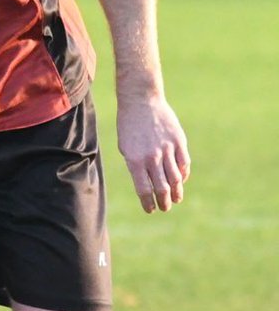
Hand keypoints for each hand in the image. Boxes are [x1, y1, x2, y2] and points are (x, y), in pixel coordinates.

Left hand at [117, 97, 190, 212]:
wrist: (141, 101)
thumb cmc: (129, 126)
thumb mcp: (125, 147)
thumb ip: (136, 166)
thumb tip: (149, 184)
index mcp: (135, 160)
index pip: (144, 189)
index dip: (148, 203)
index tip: (150, 209)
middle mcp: (152, 157)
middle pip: (162, 188)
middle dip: (164, 202)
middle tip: (165, 208)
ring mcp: (167, 149)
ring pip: (176, 179)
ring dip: (176, 193)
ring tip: (176, 198)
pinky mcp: (179, 141)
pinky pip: (184, 164)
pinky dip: (183, 175)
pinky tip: (180, 180)